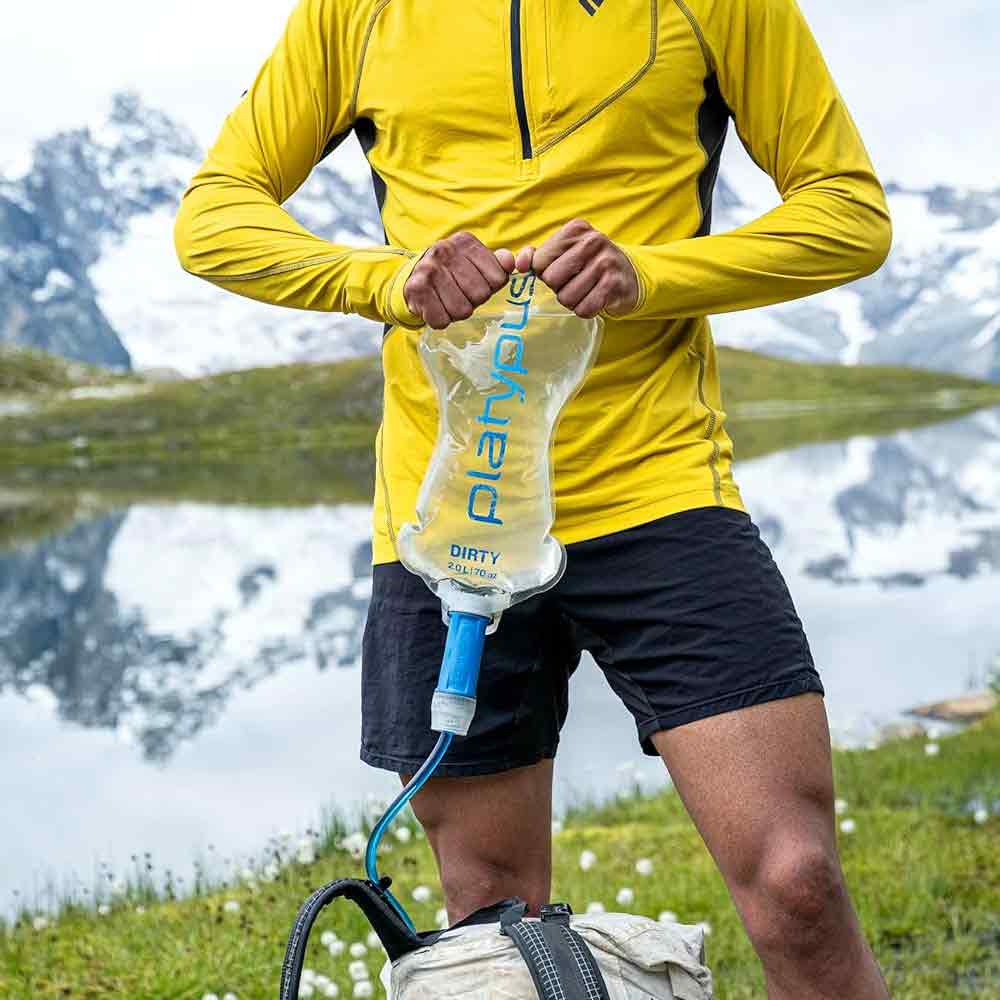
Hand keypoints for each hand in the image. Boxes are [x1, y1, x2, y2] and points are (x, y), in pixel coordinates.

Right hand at [404, 232, 515, 328]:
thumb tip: (512, 263)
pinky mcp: (416, 289)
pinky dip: (440, 320)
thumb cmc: (451, 272)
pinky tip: (435, 307)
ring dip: (456, 313)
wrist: (412, 276)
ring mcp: (429, 269)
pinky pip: (441, 319)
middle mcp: (446, 251)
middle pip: (480, 295)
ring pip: (462, 310)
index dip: (489, 288)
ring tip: (447, 302)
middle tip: (460, 295)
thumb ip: (497, 263)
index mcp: (466, 242)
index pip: (497, 278)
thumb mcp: (475, 262)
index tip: (476, 284)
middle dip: (472, 302)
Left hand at [515, 219, 638, 318]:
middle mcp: (592, 241)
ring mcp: (605, 262)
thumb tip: (519, 264)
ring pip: (566, 297)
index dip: (546, 273)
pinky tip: (594, 299)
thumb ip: (537, 256)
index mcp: (575, 230)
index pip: (539, 261)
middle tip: (574, 283)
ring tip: (585, 291)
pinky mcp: (613, 284)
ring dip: (572, 301)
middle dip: (559, 288)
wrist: (629, 275)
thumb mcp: (565, 252)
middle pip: (551, 280)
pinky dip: (585, 310)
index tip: (563, 271)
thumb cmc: (588, 264)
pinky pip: (584, 309)